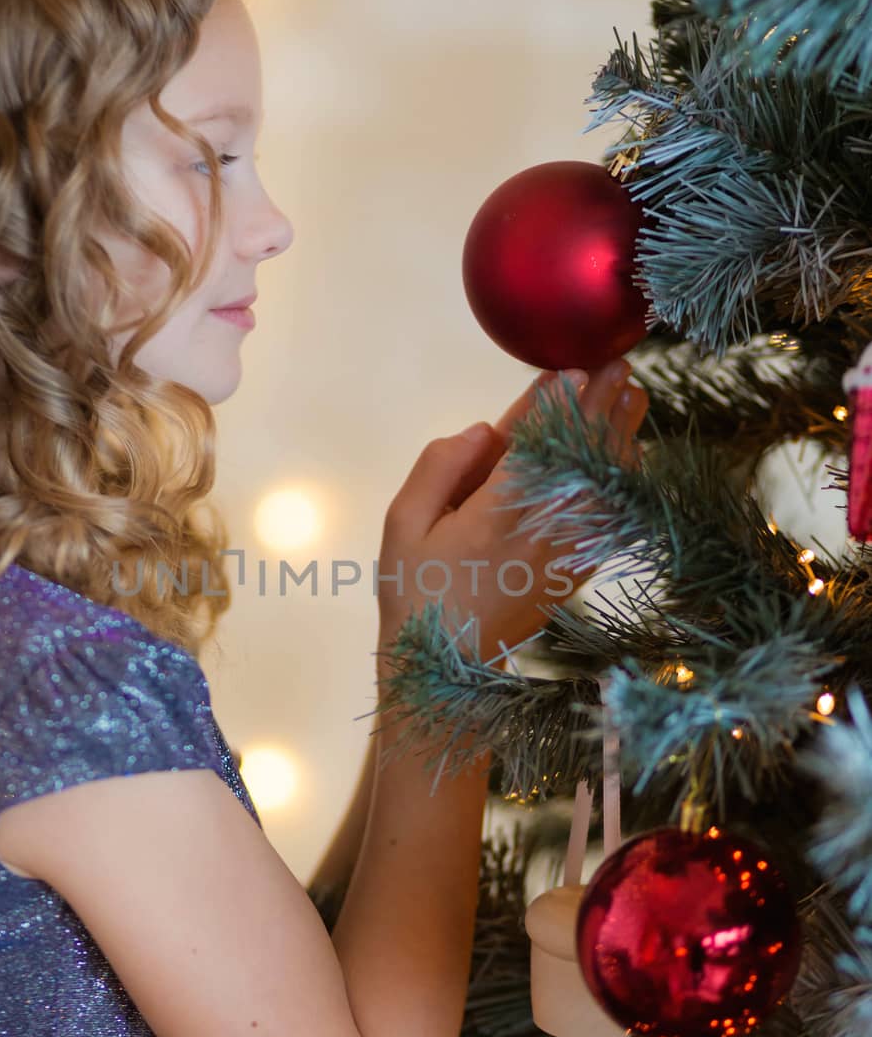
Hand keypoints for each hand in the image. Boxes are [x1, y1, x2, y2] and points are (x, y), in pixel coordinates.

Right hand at [376, 359, 648, 660]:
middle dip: (600, 406)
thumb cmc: (414, 593)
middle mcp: (540, 531)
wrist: (444, 671)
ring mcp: (565, 555)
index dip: (558, 404)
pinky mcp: (576, 574)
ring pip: (604, 483)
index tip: (574, 368)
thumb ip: (439, 466)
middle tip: (619, 365)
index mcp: (493, 514)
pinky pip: (612, 517)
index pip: (536, 444)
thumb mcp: (402, 523)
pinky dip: (624, 482)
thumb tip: (487, 430)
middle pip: (580, 456)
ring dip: (620, 435)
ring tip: (635, 393)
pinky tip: (631, 455)